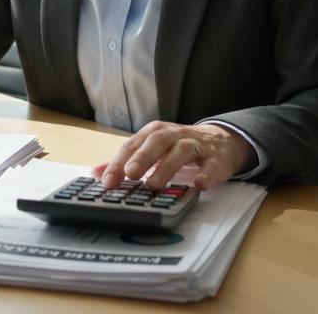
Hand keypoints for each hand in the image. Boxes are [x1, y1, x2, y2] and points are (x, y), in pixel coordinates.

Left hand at [91, 121, 257, 190]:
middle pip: (157, 141)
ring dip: (167, 167)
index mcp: (155, 133)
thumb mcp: (151, 150)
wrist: (221, 141)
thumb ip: (125, 161)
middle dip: (142, 157)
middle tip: (130, 174)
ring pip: (181, 151)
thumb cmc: (179, 146)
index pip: (133, 145)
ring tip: (154, 185)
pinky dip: (206, 174)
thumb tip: (96, 172)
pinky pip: (211, 165)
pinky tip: (199, 184)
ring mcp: (196, 145)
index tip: (107, 181)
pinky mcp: (215, 158)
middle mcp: (174, 135)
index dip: (119, 162)